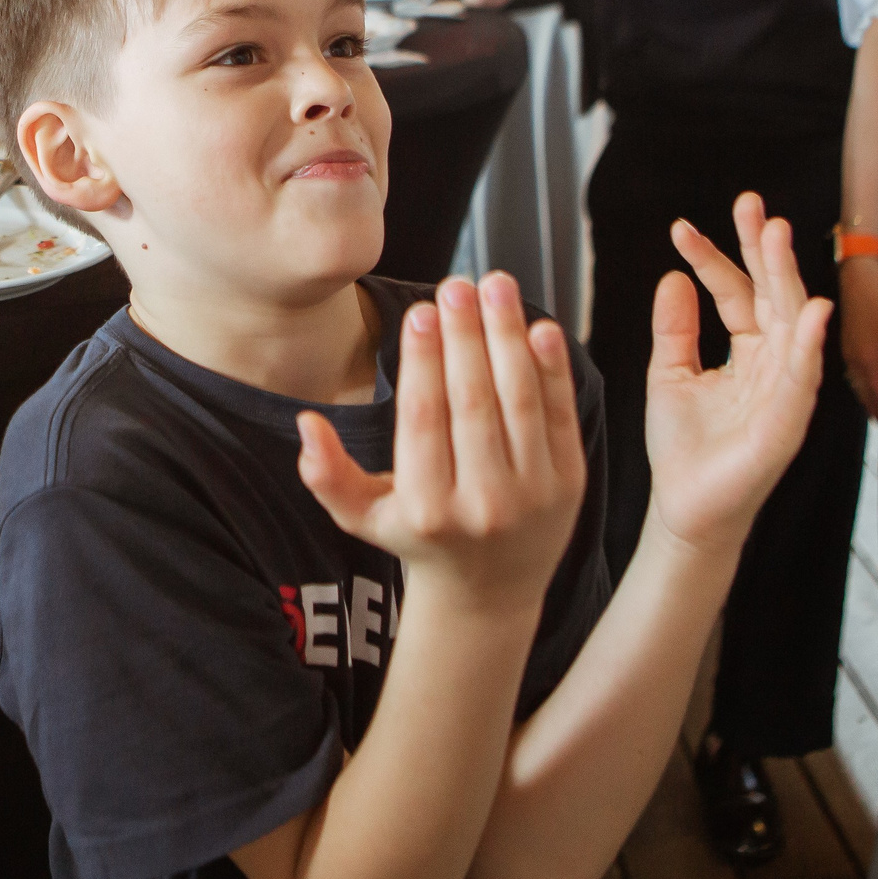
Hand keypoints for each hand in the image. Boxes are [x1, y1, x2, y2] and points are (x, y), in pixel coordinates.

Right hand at [297, 274, 585, 613]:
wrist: (487, 593)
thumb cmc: (417, 539)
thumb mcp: (362, 517)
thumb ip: (327, 474)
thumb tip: (307, 423)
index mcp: (426, 511)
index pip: (424, 420)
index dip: (423, 362)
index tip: (421, 311)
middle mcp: (482, 507)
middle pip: (474, 403)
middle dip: (466, 336)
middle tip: (457, 285)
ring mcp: (532, 497)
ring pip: (520, 402)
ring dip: (509, 337)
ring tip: (496, 286)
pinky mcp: (570, 486)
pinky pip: (559, 415)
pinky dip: (553, 369)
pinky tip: (540, 326)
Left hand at [643, 195, 829, 558]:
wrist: (685, 507)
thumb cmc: (682, 447)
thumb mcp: (669, 373)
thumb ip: (675, 327)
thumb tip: (674, 276)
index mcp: (747, 351)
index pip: (734, 292)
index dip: (711, 258)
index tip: (679, 228)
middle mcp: (773, 364)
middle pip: (772, 294)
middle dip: (763, 249)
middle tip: (751, 204)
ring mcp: (786, 390)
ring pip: (794, 322)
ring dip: (787, 278)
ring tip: (776, 234)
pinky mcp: (789, 421)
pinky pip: (805, 376)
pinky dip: (811, 342)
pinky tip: (811, 308)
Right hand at [840, 256, 877, 434]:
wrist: (856, 280)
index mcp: (868, 361)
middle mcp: (854, 361)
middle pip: (866, 395)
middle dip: (877, 412)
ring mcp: (847, 353)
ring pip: (857, 386)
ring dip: (868, 401)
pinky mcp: (846, 345)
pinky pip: (853, 375)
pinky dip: (862, 387)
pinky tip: (867, 385)